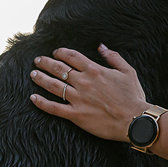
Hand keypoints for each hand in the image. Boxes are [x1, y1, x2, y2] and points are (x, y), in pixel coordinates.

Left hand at [30, 46, 149, 141]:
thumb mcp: (128, 71)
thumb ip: (113, 57)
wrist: (134, 120)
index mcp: (94, 70)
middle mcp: (83, 82)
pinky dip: (41, 103)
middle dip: (46, 63)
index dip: (61, 52)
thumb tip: (101, 46)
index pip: (72, 57)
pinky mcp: (75, 115)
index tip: (55, 52)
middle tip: (37, 60)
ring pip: (53, 85)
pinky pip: (54, 108)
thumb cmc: (133, 97)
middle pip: (58, 69)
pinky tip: (33, 98)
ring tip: (33, 74)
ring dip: (41, 78)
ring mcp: (77, 99)